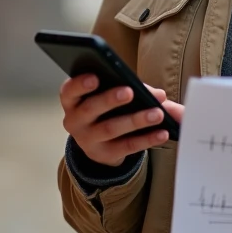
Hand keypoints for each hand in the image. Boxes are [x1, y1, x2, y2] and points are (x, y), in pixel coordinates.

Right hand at [59, 75, 184, 167]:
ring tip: (157, 114)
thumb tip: (159, 95)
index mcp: (73, 100)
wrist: (100, 141)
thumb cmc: (106, 108)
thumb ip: (135, 89)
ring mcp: (88, 140)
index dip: (80, 84)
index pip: (69, 91)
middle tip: (129, 92)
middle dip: (110, 100)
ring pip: (110, 129)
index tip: (95, 77)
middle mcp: (75, 121)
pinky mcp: (104, 155)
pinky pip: (126, 146)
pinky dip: (146, 139)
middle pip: (90, 109)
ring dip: (135, 120)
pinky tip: (162, 132)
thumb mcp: (112, 94)